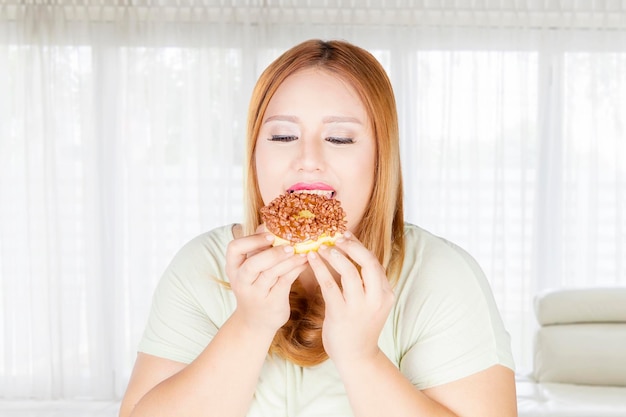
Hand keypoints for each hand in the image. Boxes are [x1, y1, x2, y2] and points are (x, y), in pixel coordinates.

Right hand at [225, 231, 307, 334]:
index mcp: (233, 268)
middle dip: (272, 253)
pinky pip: (285, 282)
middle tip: (290, 245)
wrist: (255, 322)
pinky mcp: (272, 302)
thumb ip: (257, 249)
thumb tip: (270, 224)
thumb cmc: (255, 286)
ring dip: (289, 260)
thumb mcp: (249, 269)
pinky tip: (305, 261)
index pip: (234, 248)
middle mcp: (241, 281)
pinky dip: (296, 269)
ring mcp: (256, 293)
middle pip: (253, 264)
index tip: (269, 236)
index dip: (252, 240)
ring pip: (271, 274)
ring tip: (303, 251)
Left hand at [307, 232, 394, 364]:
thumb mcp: (370, 302)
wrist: (357, 357)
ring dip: (334, 256)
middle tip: (335, 236)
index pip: (374, 262)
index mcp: (385, 293)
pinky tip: (311, 260)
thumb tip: (347, 253)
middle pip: (367, 263)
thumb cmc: (359, 326)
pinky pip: (330, 286)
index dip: (359, 246)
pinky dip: (320, 269)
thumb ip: (364, 282)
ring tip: (321, 247)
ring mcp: (360, 307)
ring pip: (349, 272)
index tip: (345, 235)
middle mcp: (377, 298)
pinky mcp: (342, 314)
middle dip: (351, 246)